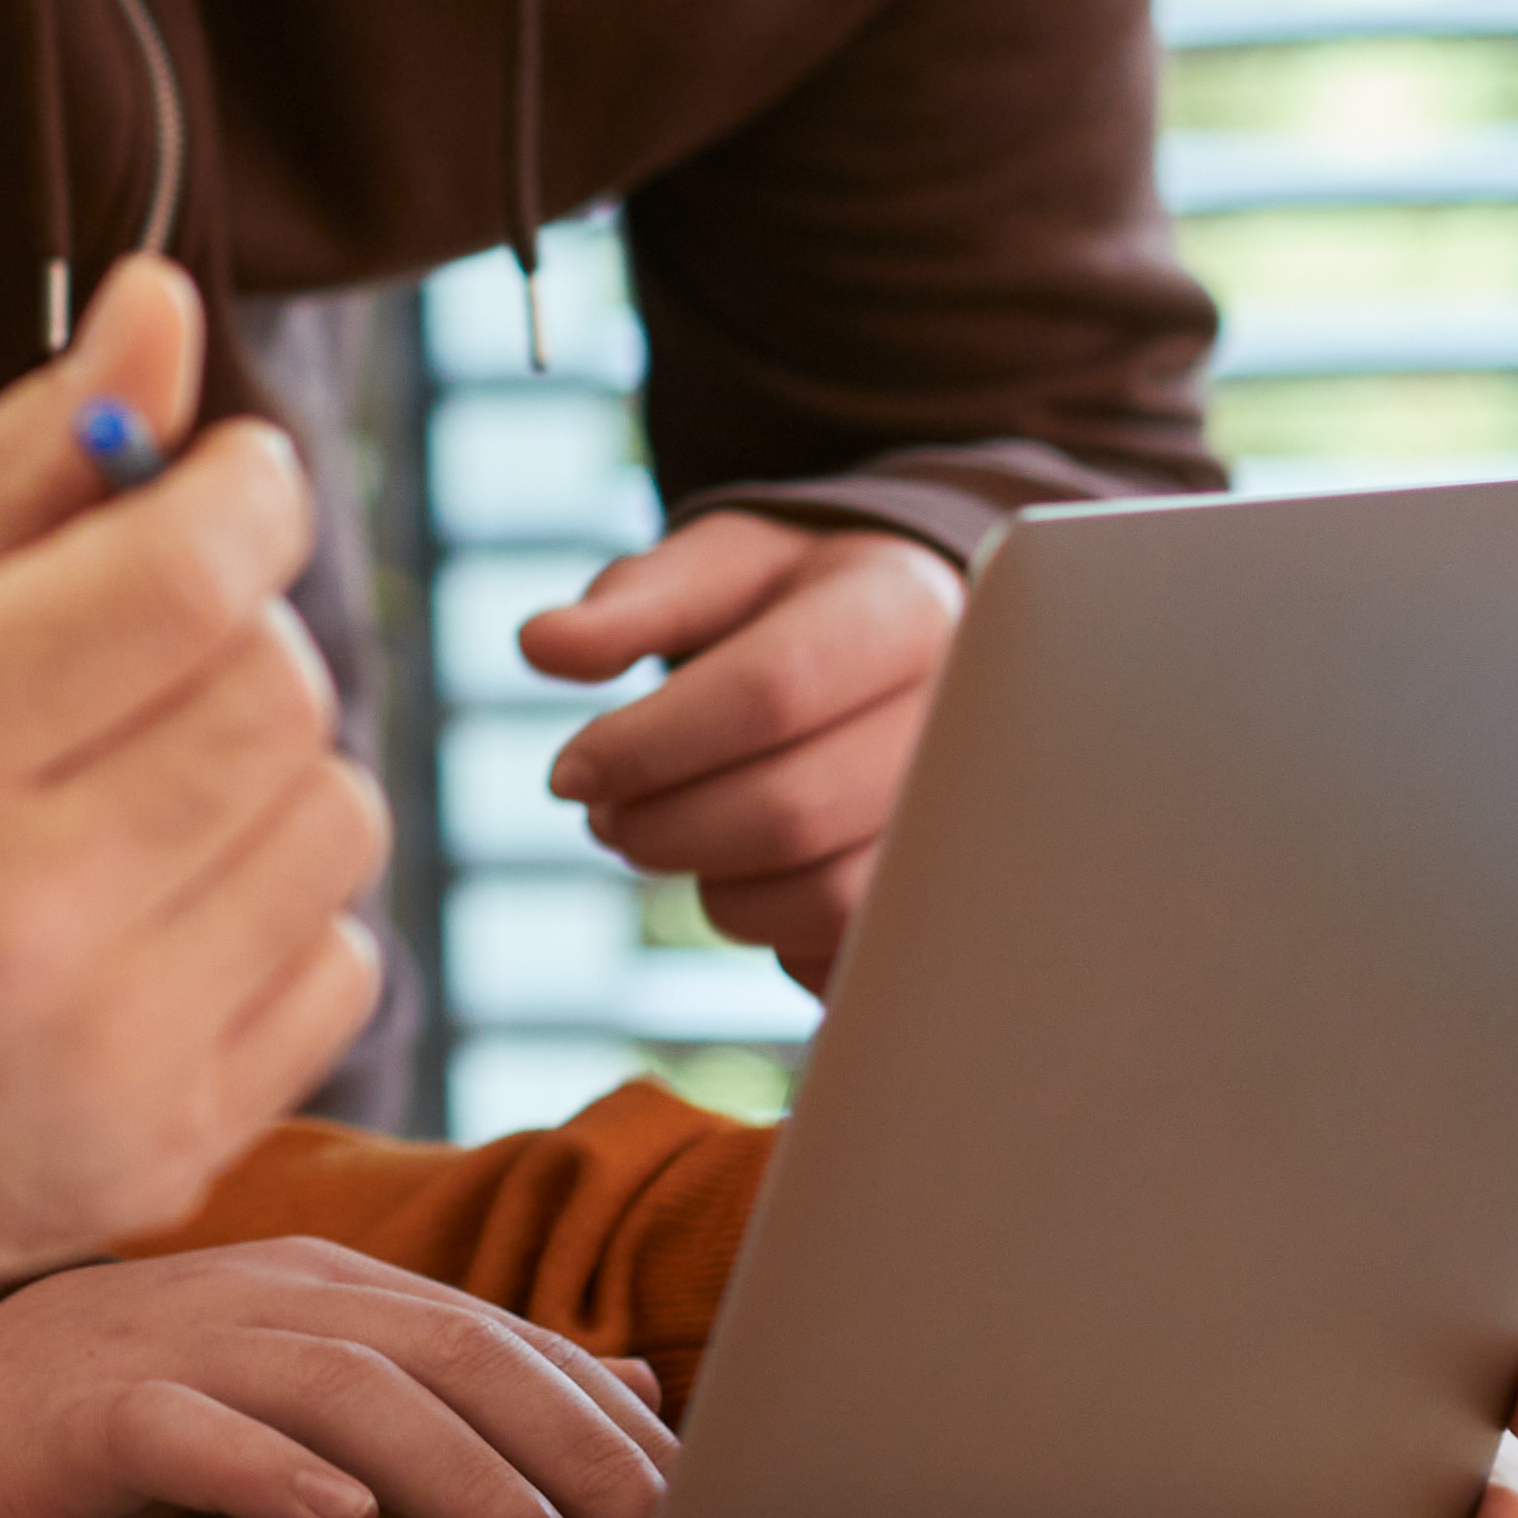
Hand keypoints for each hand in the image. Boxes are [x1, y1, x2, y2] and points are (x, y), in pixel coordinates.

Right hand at [0, 259, 390, 1378]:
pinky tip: (157, 915)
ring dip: (267, 773)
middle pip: (281, 692)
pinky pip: (346, 962)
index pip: (194, 579)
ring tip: (144, 787)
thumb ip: (20, 462)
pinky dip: (278, 914)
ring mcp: (103, 1055)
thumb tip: (165, 302)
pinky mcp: (167, 1153)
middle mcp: (13, 914)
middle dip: (242, 632)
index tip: (229, 482)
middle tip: (149, 648)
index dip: (248, 494)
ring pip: (337, 819)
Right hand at [0, 1239, 676, 1517]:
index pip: (496, 1340)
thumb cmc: (113, 1421)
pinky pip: (186, 1431)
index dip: (611, 1423)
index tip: (710, 1512)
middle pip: (448, 1352)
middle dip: (577, 1452)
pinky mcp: (82, 1414)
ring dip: (470, 1483)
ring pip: (347, 1391)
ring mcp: (167, 1343)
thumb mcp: (294, 1395)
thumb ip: (446, 1385)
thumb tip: (625, 1386)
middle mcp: (257, 1294)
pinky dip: (270, 1468)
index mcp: (316, 1285)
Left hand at [518, 510, 961, 985]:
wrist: (906, 640)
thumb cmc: (797, 601)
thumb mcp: (721, 565)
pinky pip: (855, 951)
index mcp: (899, 608)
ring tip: (672, 840)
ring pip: (826, 898)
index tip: (568, 772)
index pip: (771, 691)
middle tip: (606, 817)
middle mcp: (962, 718)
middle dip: (666, 826)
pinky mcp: (959, 894)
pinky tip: (752, 875)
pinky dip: (779, 932)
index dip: (649, 744)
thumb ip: (634, 601)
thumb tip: (542, 645)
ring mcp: (975, 815)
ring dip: (718, 888)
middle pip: (793, 809)